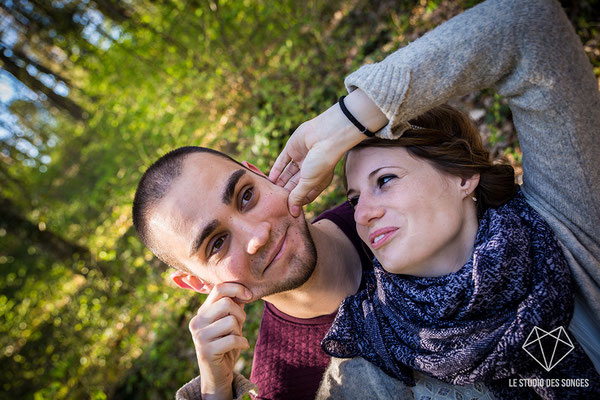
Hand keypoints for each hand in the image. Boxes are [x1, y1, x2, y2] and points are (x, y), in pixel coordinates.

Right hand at [188, 282, 251, 399]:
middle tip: (240, 326)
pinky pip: (233, 339)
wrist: (218, 373)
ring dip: (240, 331)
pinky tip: (241, 346)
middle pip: (226, 303)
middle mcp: (197, 321)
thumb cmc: (226, 344)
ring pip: (231, 321)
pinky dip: (243, 342)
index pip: (218, 288)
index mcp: (202, 311)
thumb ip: (234, 305)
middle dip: (240, 314)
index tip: (249, 296)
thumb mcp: (230, 322)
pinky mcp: (206, 351)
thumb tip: (244, 289)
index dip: (236, 288)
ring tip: (236, 338)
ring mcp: (199, 336)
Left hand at [269, 118, 338, 215]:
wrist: (325, 135)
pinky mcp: (293, 148)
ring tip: (269, 191)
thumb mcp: (309, 182)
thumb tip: (293, 213)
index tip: (287, 211)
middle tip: (274, 201)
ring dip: (279, 182)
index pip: (306, 195)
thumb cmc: (321, 161)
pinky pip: (282, 161)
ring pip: (288, 173)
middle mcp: (310, 170)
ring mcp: (301, 158)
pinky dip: (276, 169)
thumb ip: (298, 196)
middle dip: (286, 192)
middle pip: (295, 185)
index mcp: (319, 180)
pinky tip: (269, 179)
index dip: (297, 202)